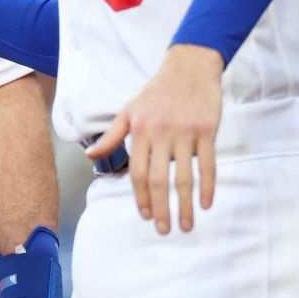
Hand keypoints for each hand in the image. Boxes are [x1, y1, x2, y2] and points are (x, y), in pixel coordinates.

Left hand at [89, 44, 224, 233]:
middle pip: (159, 180)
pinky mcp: (207, 130)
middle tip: (164, 230)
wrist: (189, 67)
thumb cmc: (156, 91)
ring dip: (186, 205)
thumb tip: (90, 156)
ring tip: (186, 225)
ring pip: (184, 177)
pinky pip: (208, 164)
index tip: (144, 216)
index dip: (140, 197)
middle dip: (161, 209)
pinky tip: (206, 204)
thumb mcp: (129, 110)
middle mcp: (161, 134)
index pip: (138, 173)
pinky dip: (208, 186)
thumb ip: (112, 136)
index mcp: (140, 131)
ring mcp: (185, 133)